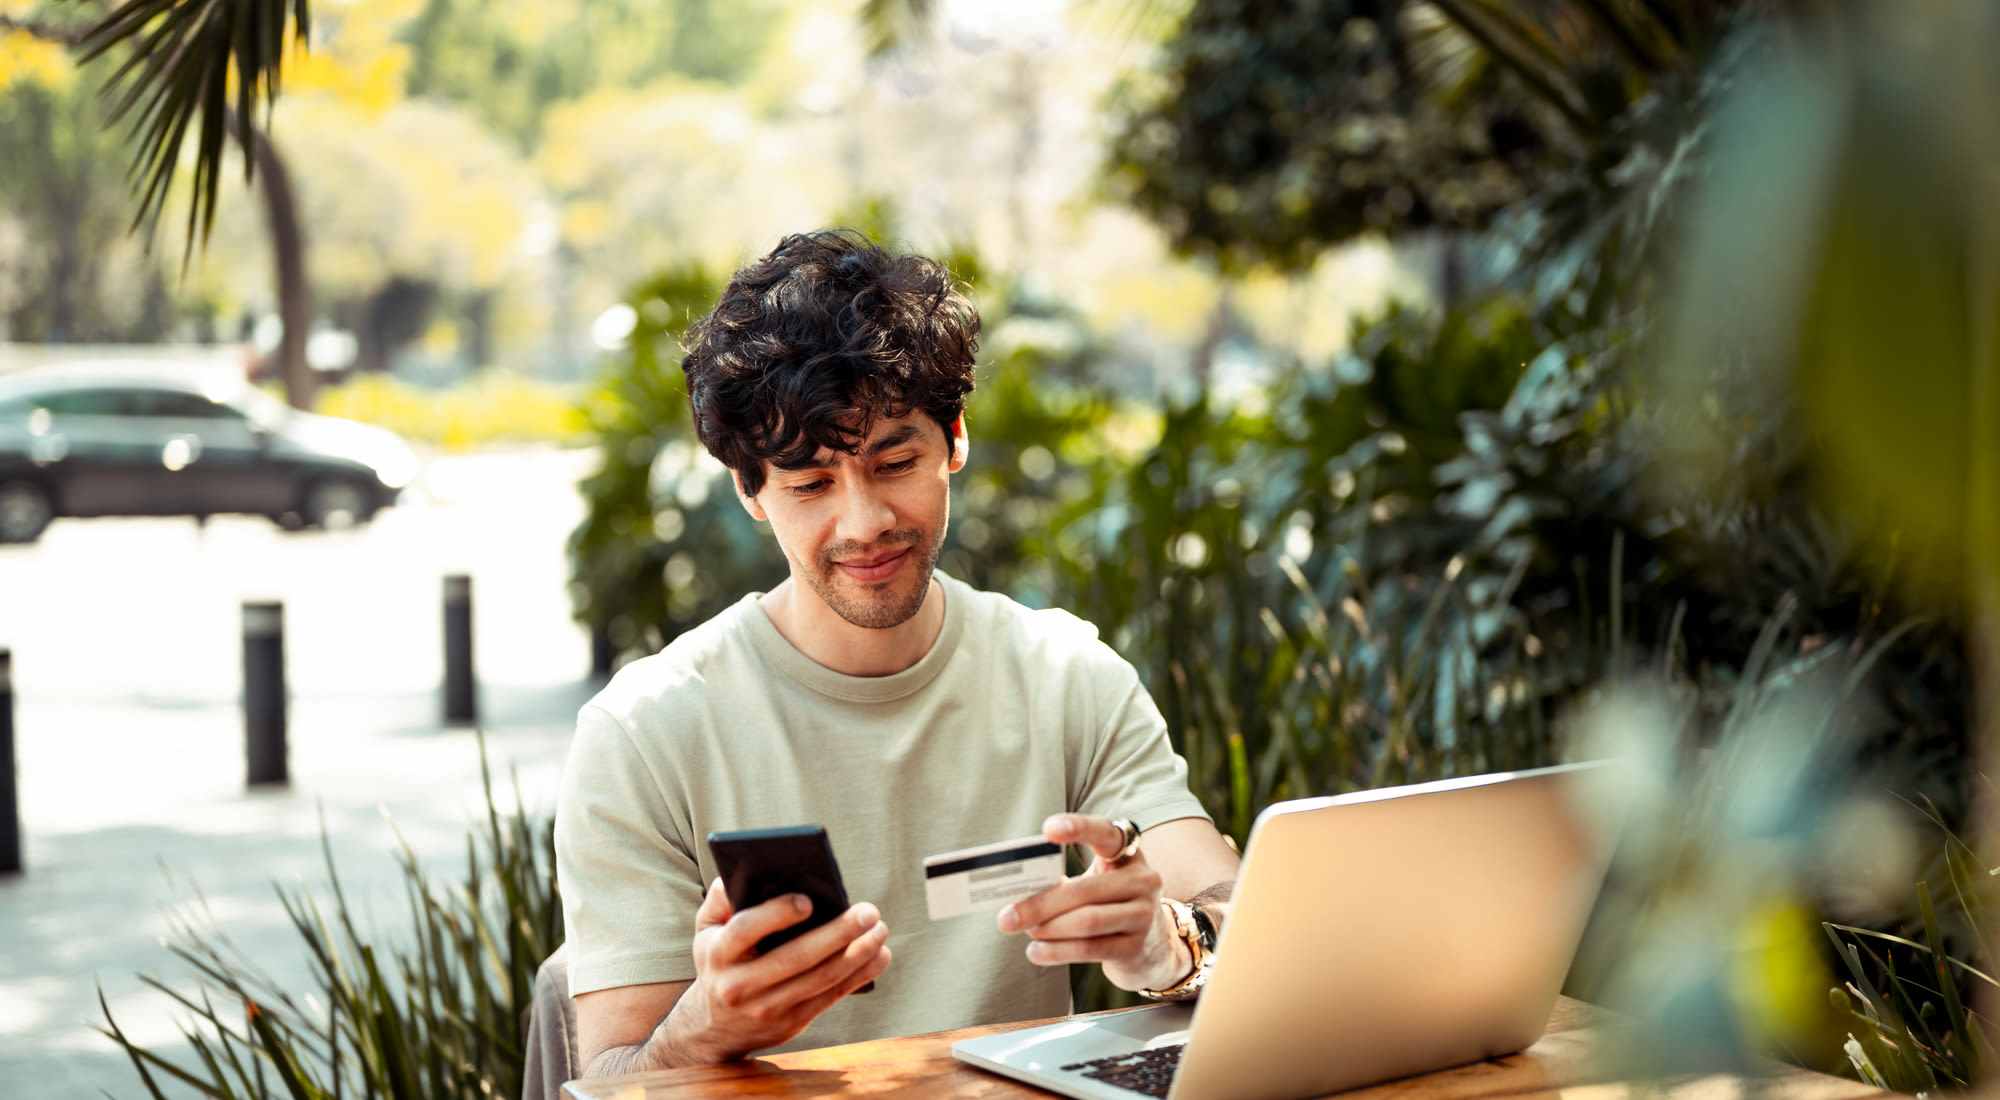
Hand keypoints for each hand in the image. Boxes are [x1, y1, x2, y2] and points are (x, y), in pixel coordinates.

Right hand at [663, 878, 892, 1062]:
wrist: (716, 1027)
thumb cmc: (718, 961)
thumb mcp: (706, 930)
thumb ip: (720, 899)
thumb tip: (745, 871)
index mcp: (718, 954)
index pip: (745, 930)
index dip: (776, 915)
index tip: (808, 900)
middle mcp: (740, 985)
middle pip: (795, 958)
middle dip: (837, 934)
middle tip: (868, 911)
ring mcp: (767, 1008)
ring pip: (820, 979)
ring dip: (857, 955)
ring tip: (880, 930)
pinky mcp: (792, 1023)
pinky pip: (831, 997)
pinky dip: (859, 976)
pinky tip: (879, 955)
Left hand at [996, 814, 1190, 992]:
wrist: (1153, 946)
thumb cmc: (1109, 904)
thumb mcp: (1096, 882)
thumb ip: (1065, 881)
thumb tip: (1017, 893)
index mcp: (1128, 853)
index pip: (1106, 833)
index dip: (1079, 828)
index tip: (1047, 830)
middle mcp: (1143, 880)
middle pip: (1085, 889)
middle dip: (1041, 904)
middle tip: (1007, 917)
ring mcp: (1143, 915)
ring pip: (1087, 921)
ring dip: (1048, 929)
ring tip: (1025, 932)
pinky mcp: (1135, 947)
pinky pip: (1090, 949)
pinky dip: (1058, 951)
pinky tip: (1036, 952)